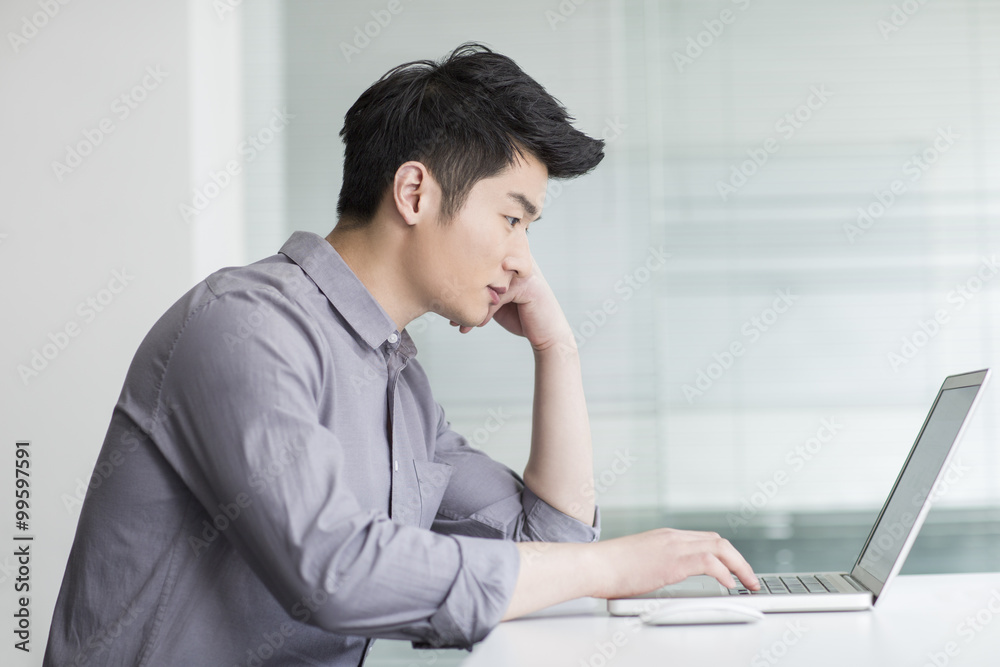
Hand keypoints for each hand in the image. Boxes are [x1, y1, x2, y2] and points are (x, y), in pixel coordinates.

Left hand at [448, 255, 573, 351]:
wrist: (546, 335)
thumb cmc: (521, 317)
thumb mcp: (495, 301)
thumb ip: (480, 291)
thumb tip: (449, 293)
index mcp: (508, 259)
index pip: (479, 259)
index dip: (461, 275)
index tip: (444, 297)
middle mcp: (516, 261)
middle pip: (481, 269)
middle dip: (461, 289)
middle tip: (445, 307)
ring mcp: (523, 271)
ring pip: (487, 285)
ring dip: (470, 305)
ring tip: (456, 321)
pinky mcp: (528, 285)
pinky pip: (498, 297)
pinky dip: (485, 314)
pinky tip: (475, 326)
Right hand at [588, 528, 758, 598]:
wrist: (593, 565)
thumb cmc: (608, 568)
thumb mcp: (638, 563)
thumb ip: (655, 566)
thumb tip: (661, 581)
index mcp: (665, 537)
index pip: (705, 538)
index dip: (725, 553)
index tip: (735, 568)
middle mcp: (673, 537)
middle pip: (718, 540)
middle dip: (739, 559)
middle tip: (749, 578)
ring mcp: (673, 546)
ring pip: (720, 546)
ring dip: (739, 566)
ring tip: (748, 583)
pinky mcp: (672, 560)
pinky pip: (709, 561)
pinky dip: (724, 572)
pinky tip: (729, 584)